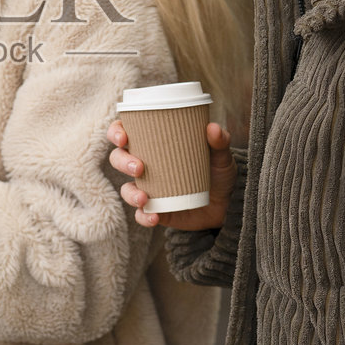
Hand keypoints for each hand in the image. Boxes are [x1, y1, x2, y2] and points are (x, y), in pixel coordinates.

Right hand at [108, 121, 235, 229]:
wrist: (228, 203)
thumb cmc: (218, 171)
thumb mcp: (221, 155)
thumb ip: (219, 140)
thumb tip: (212, 128)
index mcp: (154, 144)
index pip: (126, 132)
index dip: (117, 132)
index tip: (123, 137)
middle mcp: (145, 165)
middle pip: (119, 158)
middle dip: (122, 162)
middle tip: (139, 167)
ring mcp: (148, 189)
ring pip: (126, 189)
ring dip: (130, 194)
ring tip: (145, 198)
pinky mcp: (155, 210)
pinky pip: (141, 215)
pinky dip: (144, 216)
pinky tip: (154, 216)